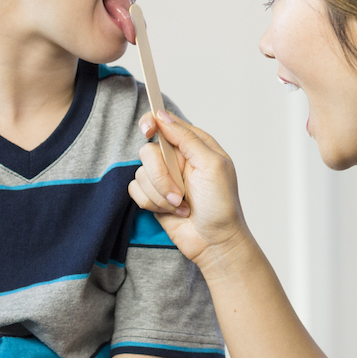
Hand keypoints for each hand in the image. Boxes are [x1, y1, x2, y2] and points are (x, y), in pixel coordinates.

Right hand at [128, 111, 251, 270]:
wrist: (214, 242)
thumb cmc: (221, 205)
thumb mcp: (211, 165)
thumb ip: (186, 138)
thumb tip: (161, 115)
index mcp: (194, 145)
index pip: (166, 122)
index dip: (151, 123)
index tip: (147, 130)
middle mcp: (177, 159)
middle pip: (148, 151)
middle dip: (161, 175)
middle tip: (180, 193)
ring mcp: (164, 178)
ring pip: (140, 173)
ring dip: (160, 194)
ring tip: (181, 205)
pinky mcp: (153, 196)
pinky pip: (135, 190)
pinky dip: (152, 203)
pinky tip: (172, 211)